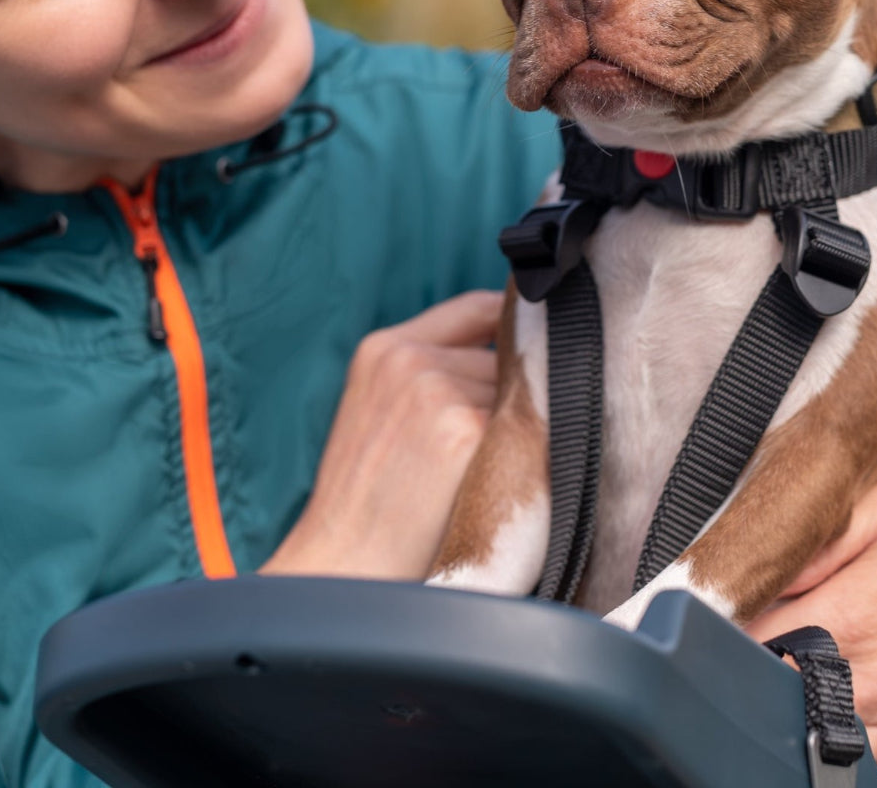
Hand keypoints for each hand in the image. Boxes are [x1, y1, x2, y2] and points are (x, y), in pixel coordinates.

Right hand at [260, 290, 501, 580]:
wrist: (344, 569)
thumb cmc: (365, 503)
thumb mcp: (378, 410)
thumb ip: (429, 372)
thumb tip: (511, 354)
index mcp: (384, 348)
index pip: (475, 308)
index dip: (512, 326)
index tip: (532, 350)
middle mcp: (411, 358)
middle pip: (504, 357)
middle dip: (506, 396)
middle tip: (481, 451)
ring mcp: (439, 391)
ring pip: (517, 396)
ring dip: (514, 430)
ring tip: (473, 477)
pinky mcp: (467, 432)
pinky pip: (526, 431)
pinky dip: (522, 458)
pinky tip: (488, 489)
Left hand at [745, 477, 876, 786]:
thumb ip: (814, 544)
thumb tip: (752, 571)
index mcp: (853, 616)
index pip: (750, 643)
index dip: (719, 633)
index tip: (704, 620)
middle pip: (776, 701)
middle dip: (747, 677)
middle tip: (736, 651)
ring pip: (819, 748)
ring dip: (790, 718)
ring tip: (781, 681)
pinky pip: (875, 774)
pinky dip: (843, 752)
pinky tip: (831, 716)